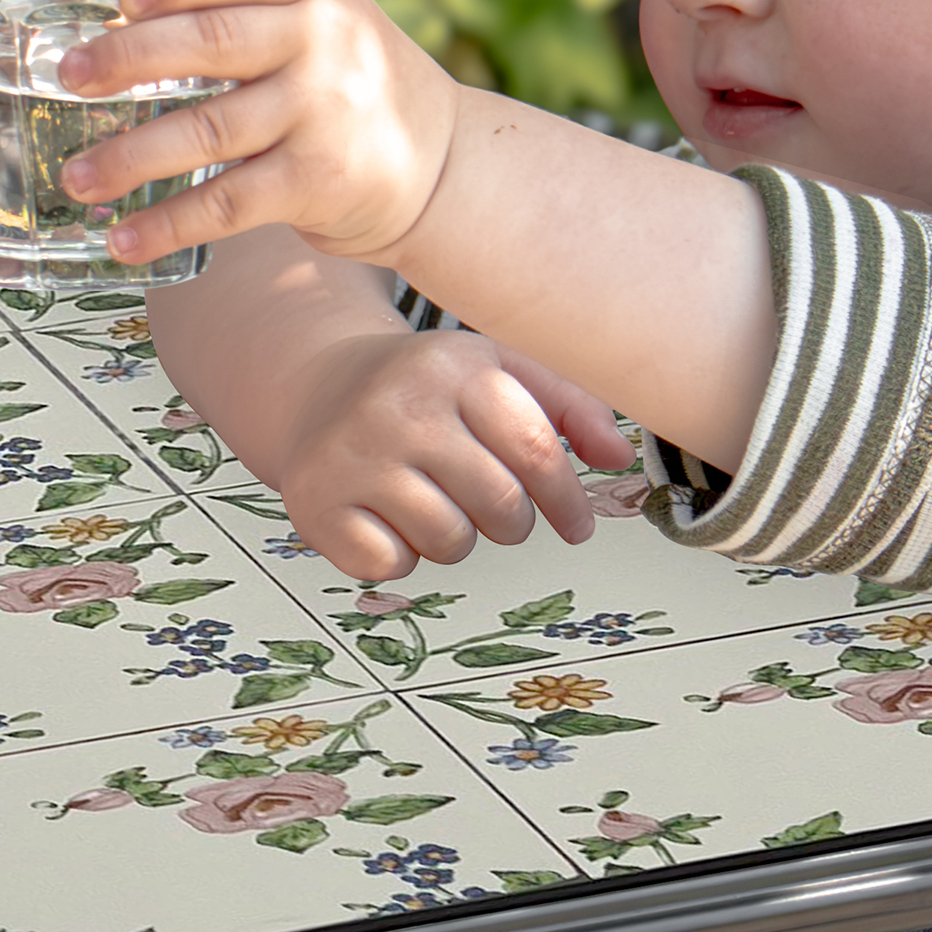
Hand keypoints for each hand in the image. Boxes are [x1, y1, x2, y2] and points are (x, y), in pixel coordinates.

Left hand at [55, 0, 464, 268]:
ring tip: (76, 177)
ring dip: (129, 157)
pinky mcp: (318, 181)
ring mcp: (323, 113)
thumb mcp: (324, 28)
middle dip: (129, 58)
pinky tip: (124, 238)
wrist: (446, 169)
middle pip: (212, 41)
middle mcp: (324, 43)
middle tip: (67, 74)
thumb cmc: (354, 91)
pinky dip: (167, 224)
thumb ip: (249, 18)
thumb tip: (118, 32)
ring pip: (207, 130)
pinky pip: (226, 204)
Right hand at [274, 327, 632, 581]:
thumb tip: (616, 456)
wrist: (315, 386)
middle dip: (512, 523)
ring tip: (435, 504)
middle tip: (495, 510)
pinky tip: (387, 518)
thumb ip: (567, 405)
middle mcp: (400, 406)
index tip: (577, 526)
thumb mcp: (496, 369)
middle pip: (501, 507)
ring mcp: (352, 455)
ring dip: (455, 539)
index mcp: (454, 366)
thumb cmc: (424, 388)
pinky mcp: (315, 502)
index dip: (568, 501)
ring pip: (449, 542)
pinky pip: (390, 564)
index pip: (538, 452)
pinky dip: (398, 555)